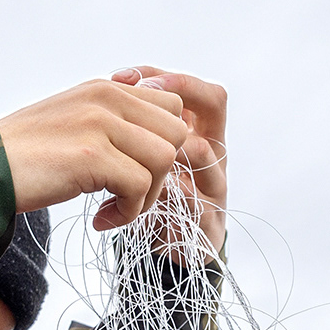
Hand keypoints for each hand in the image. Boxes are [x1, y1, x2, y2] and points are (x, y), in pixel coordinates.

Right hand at [0, 77, 190, 230]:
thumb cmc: (19, 157)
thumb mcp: (68, 122)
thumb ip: (106, 119)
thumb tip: (141, 134)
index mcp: (104, 89)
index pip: (170, 107)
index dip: (160, 146)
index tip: (132, 173)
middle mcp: (106, 98)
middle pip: (175, 133)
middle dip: (160, 173)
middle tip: (128, 196)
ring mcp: (100, 125)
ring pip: (164, 159)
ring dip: (146, 196)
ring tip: (115, 210)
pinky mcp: (92, 157)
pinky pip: (139, 186)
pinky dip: (128, 213)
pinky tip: (101, 220)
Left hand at [110, 67, 227, 253]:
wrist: (171, 252)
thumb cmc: (154, 198)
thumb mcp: (145, 159)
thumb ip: (138, 128)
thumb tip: (115, 83)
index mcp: (198, 133)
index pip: (191, 88)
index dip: (162, 78)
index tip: (122, 79)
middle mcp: (214, 152)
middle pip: (213, 103)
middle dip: (174, 96)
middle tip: (136, 99)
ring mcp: (214, 186)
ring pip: (202, 151)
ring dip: (164, 147)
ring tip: (129, 154)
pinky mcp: (209, 223)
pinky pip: (193, 202)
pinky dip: (161, 199)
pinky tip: (130, 202)